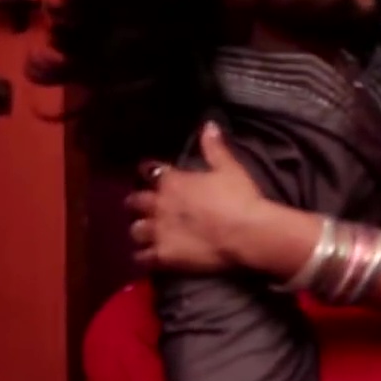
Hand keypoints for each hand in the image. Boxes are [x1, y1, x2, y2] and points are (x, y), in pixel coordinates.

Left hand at [129, 121, 268, 272]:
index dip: (147, 172)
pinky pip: (141, 257)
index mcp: (173, 181)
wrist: (245, 233)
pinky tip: (149, 256)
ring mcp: (158, 231)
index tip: (148, 173)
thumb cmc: (239, 197)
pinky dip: (144, 256)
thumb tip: (208, 124)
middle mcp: (159, 205)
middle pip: (134, 201)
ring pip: (135, 230)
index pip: (149, 171)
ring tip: (147, 233)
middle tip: (145, 206)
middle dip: (137, 202)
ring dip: (140, 230)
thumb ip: (214, 147)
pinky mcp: (162, 255)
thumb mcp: (230, 168)